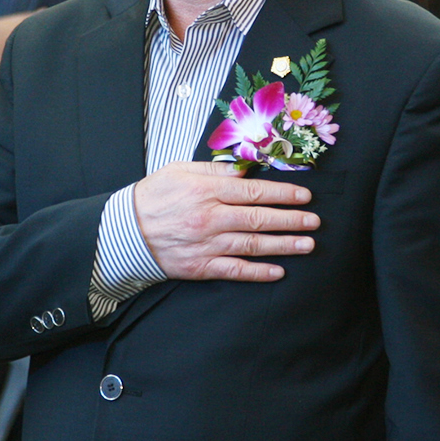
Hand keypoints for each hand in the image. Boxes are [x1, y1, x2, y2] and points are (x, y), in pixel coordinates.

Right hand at [130, 161, 317, 282]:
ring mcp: (206, 245)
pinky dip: (258, 272)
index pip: (254, 191)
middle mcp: (209, 218)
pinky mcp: (200, 267)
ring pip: (252, 245)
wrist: (124, 232)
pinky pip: (234, 271)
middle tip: (315, 221)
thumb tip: (247, 168)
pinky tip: (278, 272)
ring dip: (283, 245)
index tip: (305, 195)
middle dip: (291, 220)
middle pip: (259, 219)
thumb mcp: (181, 171)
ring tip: (307, 244)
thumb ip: (216, 170)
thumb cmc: (154, 197)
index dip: (283, 194)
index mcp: (206, 191)